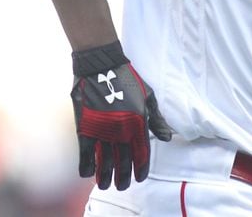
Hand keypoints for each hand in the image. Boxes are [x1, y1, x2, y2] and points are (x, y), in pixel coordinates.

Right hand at [71, 42, 173, 190]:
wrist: (100, 66)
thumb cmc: (127, 79)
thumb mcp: (148, 97)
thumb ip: (156, 120)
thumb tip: (167, 138)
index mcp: (138, 124)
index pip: (141, 154)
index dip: (141, 169)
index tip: (139, 178)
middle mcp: (121, 131)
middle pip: (123, 162)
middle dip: (123, 178)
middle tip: (121, 186)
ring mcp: (102, 131)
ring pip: (105, 162)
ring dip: (105, 177)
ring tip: (105, 185)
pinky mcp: (85, 128)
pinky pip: (86, 154)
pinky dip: (87, 167)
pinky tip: (88, 174)